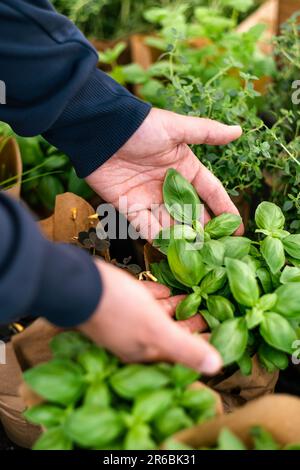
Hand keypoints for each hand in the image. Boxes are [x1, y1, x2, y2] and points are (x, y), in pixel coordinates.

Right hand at [78, 259, 221, 374]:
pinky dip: (156, 296)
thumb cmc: (117, 309)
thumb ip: (184, 348)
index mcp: (144, 351)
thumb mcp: (155, 330)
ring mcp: (125, 320)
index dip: (198, 346)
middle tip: (209, 313)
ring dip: (175, 309)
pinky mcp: (118, 302)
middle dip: (188, 325)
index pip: (178, 354)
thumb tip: (217, 367)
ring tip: (194, 298)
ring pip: (156, 317)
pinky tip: (166, 288)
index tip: (216, 333)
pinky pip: (143, 302)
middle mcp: (134, 339)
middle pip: (169, 334)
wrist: (78, 285)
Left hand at [86, 108, 243, 239]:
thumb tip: (238, 130)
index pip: (210, 191)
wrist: (102, 132)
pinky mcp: (130, 207)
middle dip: (207, 229)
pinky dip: (159, 239)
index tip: (238, 226)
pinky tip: (173, 252)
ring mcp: (151, 198)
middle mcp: (170, 186)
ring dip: (185, 239)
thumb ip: (207, 133)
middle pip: (193, 212)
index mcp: (185, 168)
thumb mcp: (176, 128)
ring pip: (173, 223)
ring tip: (200, 255)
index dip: (225, 208)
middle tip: (221, 248)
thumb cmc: (141, 127)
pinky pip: (148, 228)